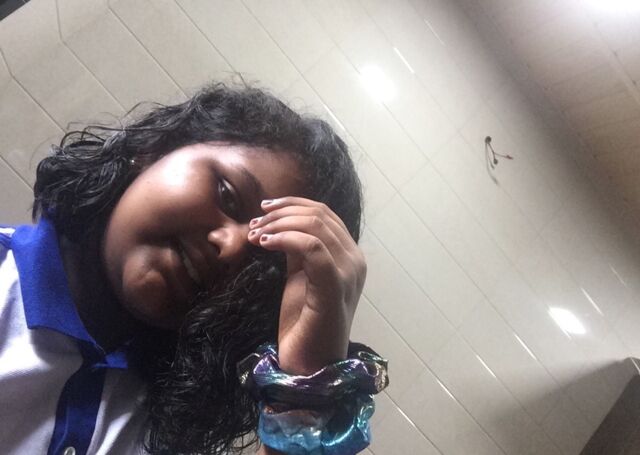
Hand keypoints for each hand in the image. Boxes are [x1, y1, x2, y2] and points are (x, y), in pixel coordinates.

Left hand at [247, 197, 365, 374]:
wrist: (310, 364)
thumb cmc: (303, 323)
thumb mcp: (300, 277)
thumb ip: (299, 250)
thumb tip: (280, 224)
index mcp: (350, 256)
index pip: (325, 213)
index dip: (293, 204)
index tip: (264, 209)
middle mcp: (355, 261)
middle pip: (320, 215)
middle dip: (281, 214)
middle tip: (254, 224)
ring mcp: (348, 274)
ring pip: (315, 227)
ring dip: (278, 225)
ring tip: (254, 234)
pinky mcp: (334, 287)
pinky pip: (312, 247)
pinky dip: (285, 239)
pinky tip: (264, 244)